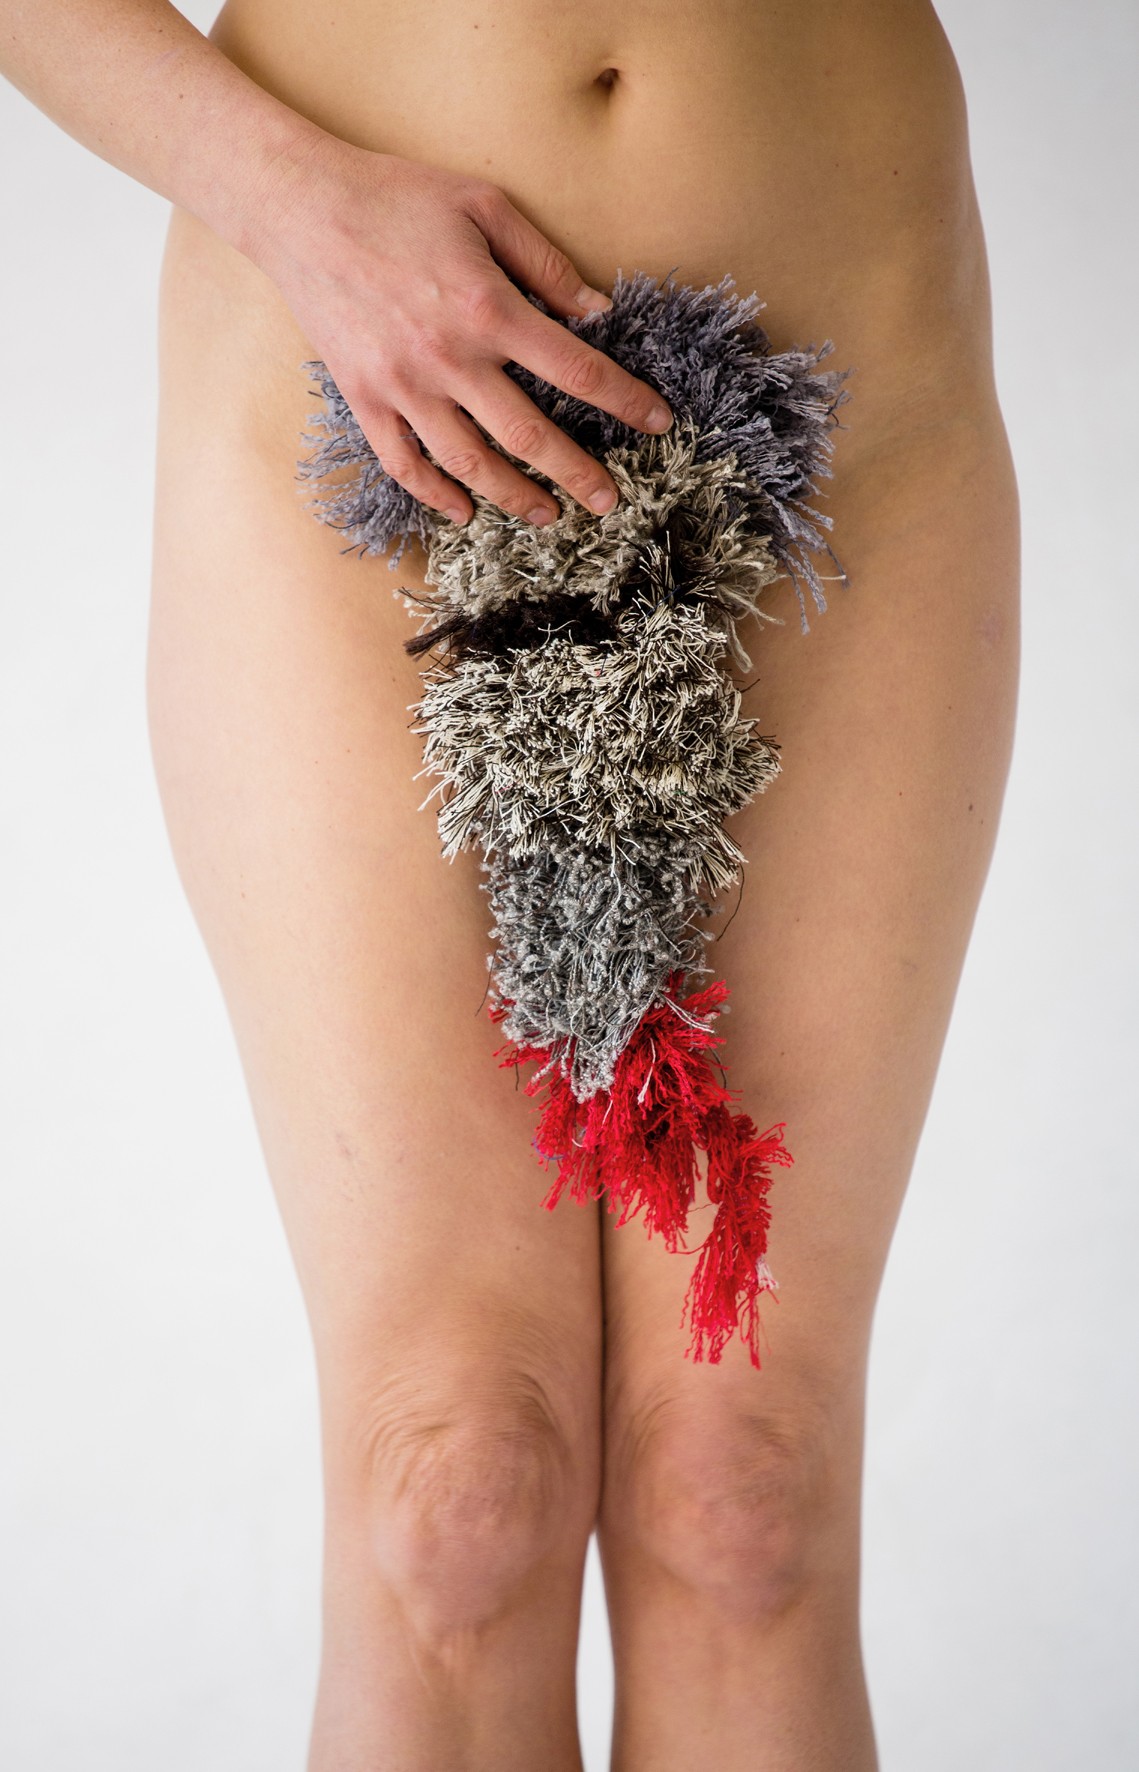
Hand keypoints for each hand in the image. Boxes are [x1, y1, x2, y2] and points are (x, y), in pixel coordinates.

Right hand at [255, 135, 673, 525]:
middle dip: (579, 475)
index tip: (659, 421)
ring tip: (547, 515)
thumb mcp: (484, 207)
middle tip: (610, 500)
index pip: (578, 371)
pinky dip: (437, 494)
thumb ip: (546, 264)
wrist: (300, 209)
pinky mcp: (365, 400)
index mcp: (489, 310)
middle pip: (531, 436)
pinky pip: (405, 464)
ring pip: (471, 464)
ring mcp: (403, 388)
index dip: (626, 401)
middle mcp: (450, 360)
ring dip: (515, 497)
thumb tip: (597, 313)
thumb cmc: (398, 198)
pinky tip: (465, 511)